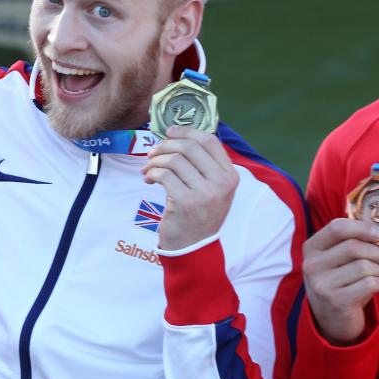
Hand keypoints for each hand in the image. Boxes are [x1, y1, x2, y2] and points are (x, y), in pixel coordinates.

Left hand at [140, 126, 237, 249]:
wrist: (194, 248)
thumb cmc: (199, 214)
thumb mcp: (211, 189)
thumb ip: (202, 165)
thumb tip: (178, 135)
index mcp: (230, 175)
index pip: (210, 141)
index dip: (187, 131)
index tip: (169, 132)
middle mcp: (221, 183)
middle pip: (189, 147)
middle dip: (165, 146)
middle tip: (152, 153)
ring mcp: (205, 194)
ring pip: (174, 160)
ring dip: (154, 161)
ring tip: (148, 170)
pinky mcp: (186, 203)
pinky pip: (164, 175)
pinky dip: (151, 174)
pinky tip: (148, 180)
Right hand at [302, 218, 378, 343]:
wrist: (331, 319)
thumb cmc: (341, 282)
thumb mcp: (337, 259)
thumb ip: (352, 241)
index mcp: (312, 248)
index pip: (337, 228)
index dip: (363, 227)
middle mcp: (312, 265)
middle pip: (354, 247)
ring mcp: (322, 284)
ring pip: (365, 266)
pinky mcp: (336, 301)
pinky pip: (370, 284)